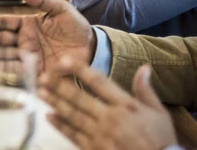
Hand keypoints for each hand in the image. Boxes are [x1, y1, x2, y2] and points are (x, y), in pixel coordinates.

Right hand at [0, 0, 94, 72]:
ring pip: (4, 54)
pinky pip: (16, 69)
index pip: (5, 23)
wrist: (92, 49)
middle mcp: (24, 40)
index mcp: (28, 24)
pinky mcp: (35, 70)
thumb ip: (42, 0)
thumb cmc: (77, 28)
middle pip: (0, 39)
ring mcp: (28, 55)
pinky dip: (2, 68)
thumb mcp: (61, 9)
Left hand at [38, 58, 177, 149]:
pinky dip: (60, 125)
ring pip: (72, 115)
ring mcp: (100, 134)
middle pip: (79, 98)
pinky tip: (48, 116)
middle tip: (43, 76)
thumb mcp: (159, 113)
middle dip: (59, 86)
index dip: (79, 69)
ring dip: (54, 103)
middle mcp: (110, 117)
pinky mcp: (93, 149)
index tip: (63, 60)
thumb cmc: (160, 139)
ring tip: (40, 92)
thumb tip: (144, 66)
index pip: (98, 82)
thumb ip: (145, 90)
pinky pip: (73, 135)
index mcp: (125, 105)